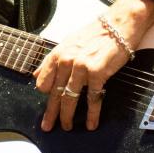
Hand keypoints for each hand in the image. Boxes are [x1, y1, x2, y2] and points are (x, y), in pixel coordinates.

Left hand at [33, 0, 153, 131]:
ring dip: (67, 116)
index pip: (43, 82)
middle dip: (51, 113)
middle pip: (54, 93)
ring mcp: (81, 68)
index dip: (45, 95)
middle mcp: (66, 61)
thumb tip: (36, 76)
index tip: (47, 105)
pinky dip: (92, 114)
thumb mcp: (68, 43)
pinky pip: (92, 98)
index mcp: (58, 54)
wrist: (118, 25)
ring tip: (67, 127)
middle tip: (47, 126)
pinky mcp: (97, 73)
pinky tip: (91, 124)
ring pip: (70, 99)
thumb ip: (52, 60)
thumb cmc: (95, 34)